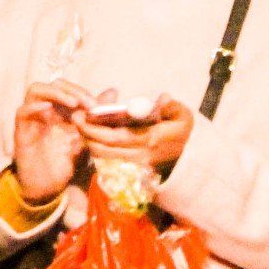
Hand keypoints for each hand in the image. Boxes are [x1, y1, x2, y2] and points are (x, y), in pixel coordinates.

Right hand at [12, 79, 94, 201]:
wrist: (49, 188)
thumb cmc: (65, 161)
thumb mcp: (85, 137)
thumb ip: (96, 115)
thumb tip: (113, 92)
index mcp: (59, 109)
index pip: (67, 87)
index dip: (81, 91)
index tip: (97, 104)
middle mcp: (45, 110)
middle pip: (53, 84)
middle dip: (72, 90)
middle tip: (88, 103)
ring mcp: (32, 119)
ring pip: (35, 91)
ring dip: (55, 93)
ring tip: (73, 103)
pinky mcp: (22, 132)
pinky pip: (21, 112)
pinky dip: (33, 107)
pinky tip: (48, 108)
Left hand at [80, 93, 194, 170]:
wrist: (192, 159)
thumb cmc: (185, 132)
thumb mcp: (183, 115)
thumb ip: (171, 106)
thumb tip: (162, 98)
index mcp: (150, 139)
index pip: (115, 136)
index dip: (94, 127)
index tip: (81, 115)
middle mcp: (140, 155)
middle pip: (104, 148)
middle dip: (86, 134)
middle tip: (76, 119)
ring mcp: (136, 165)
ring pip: (104, 156)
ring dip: (90, 142)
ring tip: (82, 127)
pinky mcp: (134, 170)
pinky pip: (110, 161)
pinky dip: (99, 150)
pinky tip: (94, 138)